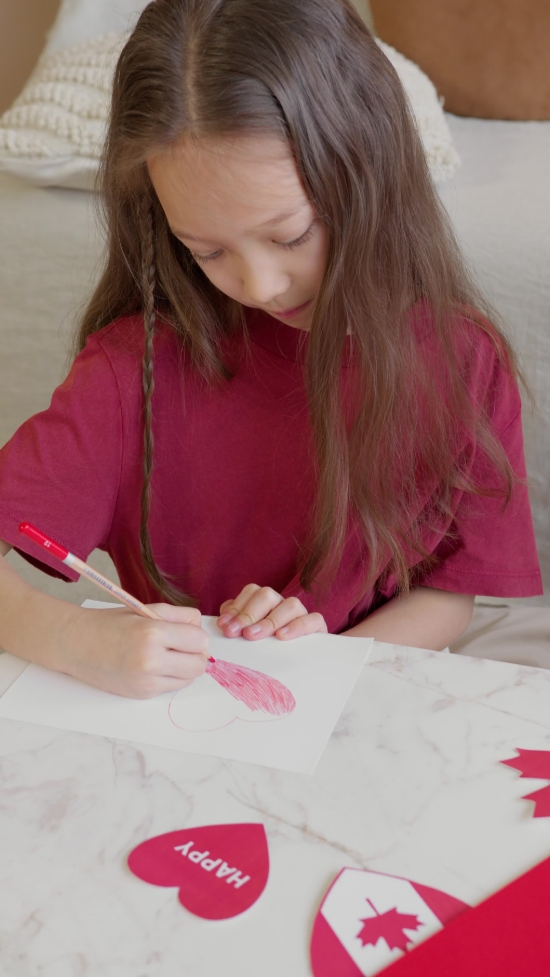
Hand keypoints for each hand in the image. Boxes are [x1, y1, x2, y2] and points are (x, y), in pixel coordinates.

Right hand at [59, 603, 208, 698]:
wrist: (77, 644)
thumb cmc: (111, 624)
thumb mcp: (146, 610)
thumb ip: (179, 617)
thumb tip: (201, 632)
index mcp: (153, 633)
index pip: (200, 640)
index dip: (195, 636)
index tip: (185, 633)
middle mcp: (151, 661)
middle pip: (200, 664)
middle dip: (195, 654)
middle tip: (179, 645)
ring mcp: (147, 682)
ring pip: (189, 678)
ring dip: (184, 667)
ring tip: (165, 655)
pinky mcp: (142, 694)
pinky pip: (172, 686)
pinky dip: (168, 677)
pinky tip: (151, 666)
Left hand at [217, 584, 326, 639]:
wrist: (302, 662)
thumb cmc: (268, 648)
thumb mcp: (250, 635)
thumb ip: (237, 624)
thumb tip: (224, 621)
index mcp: (265, 602)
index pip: (251, 592)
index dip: (236, 607)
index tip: (223, 625)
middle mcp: (282, 604)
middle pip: (267, 595)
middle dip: (248, 614)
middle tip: (235, 632)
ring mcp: (301, 613)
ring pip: (290, 604)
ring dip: (269, 621)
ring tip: (253, 635)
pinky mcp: (317, 627)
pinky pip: (313, 619)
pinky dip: (297, 626)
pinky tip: (282, 636)